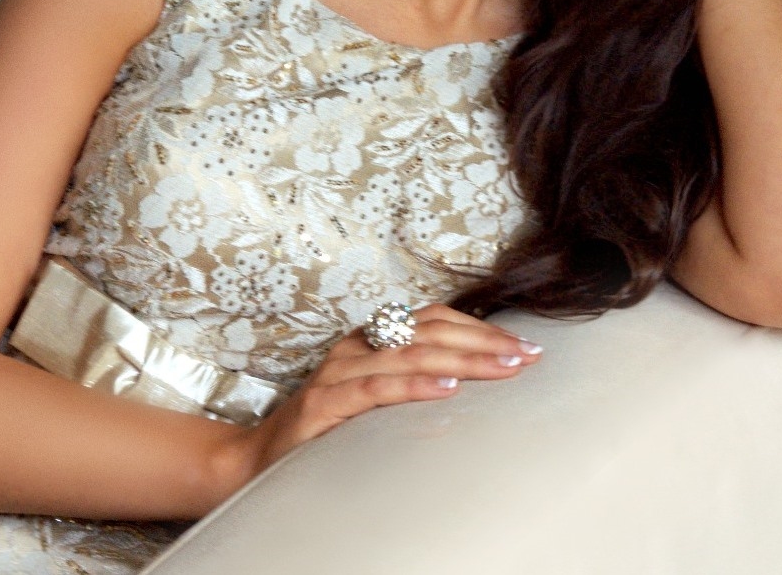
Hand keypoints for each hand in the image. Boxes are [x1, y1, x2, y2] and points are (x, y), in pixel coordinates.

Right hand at [231, 304, 542, 480]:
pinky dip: (415, 384)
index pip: (433, 319)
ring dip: (463, 358)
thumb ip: (410, 381)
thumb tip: (475, 381)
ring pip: (410, 353)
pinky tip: (448, 387)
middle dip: (484, 342)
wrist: (255, 463)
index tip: (522, 345)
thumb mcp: (372, 400)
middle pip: (429, 331)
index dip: (479, 328)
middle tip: (527, 356)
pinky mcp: (323, 404)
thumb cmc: (322, 433)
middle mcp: (355, 347)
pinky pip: (377, 387)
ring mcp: (337, 373)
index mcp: (369, 340)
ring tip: (503, 368)